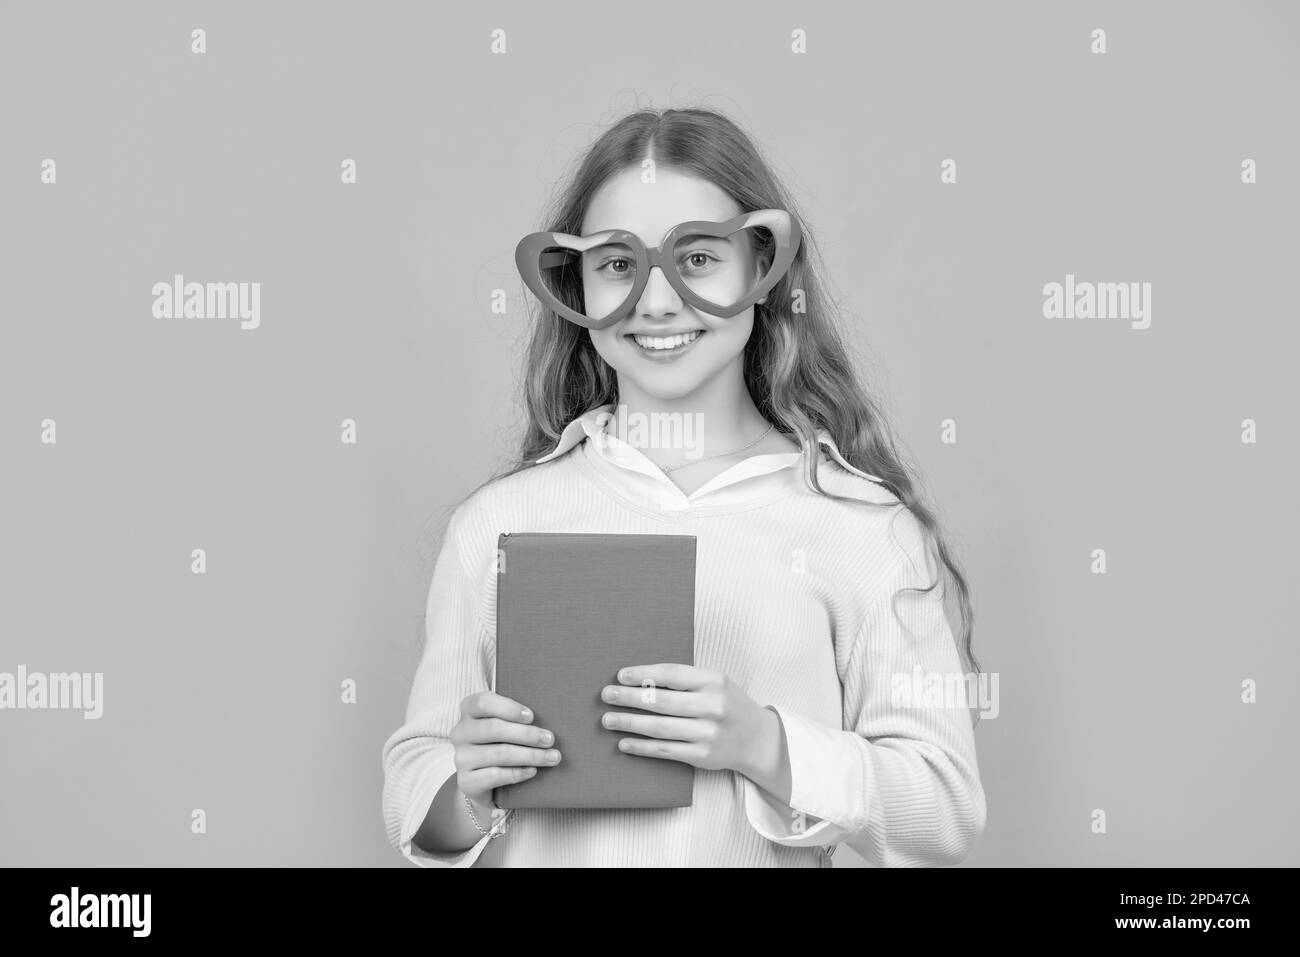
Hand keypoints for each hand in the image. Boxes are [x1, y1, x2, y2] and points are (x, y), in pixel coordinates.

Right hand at [450, 691, 561, 814]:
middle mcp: (460, 733)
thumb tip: (550, 715)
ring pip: (499, 753)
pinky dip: (518, 772)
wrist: (484, 782)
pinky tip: (532, 771)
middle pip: (494, 728)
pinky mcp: (466, 781)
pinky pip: (495, 775)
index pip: (482, 702)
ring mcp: (461, 758)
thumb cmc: (501, 743)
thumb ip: (517, 717)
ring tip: (552, 757)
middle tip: (550, 739)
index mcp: (468, 711)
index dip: (508, 708)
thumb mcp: (505, 725)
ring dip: (530, 755)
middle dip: (526, 734)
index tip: (531, 716)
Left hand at [598, 664, 779, 779]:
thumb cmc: (728, 705)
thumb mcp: (715, 684)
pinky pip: (666, 750)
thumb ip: (685, 681)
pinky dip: (642, 747)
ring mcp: (708, 733)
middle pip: (662, 701)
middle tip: (606, 695)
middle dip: (629, 698)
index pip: (673, 674)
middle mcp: (713, 707)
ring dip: (629, 723)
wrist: (757, 739)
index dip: (644, 674)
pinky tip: (624, 743)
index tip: (620, 675)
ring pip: (660, 728)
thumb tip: (640, 680)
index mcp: (714, 681)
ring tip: (608, 719)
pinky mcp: (703, 756)